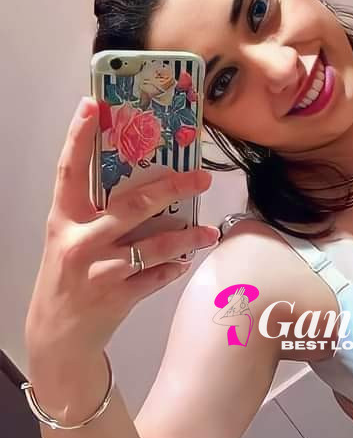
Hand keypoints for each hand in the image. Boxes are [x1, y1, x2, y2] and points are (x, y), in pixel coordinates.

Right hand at [25, 96, 219, 367]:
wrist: (59, 332)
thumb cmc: (69, 274)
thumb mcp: (70, 236)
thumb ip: (96, 210)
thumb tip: (143, 177)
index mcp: (64, 218)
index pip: (69, 170)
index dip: (79, 137)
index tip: (94, 106)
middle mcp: (79, 241)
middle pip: (131, 205)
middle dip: (172, 188)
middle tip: (201, 178)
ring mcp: (100, 271)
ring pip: (153, 245)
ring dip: (187, 236)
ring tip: (208, 230)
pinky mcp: (118, 297)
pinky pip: (157, 276)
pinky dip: (174, 267)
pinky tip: (186, 259)